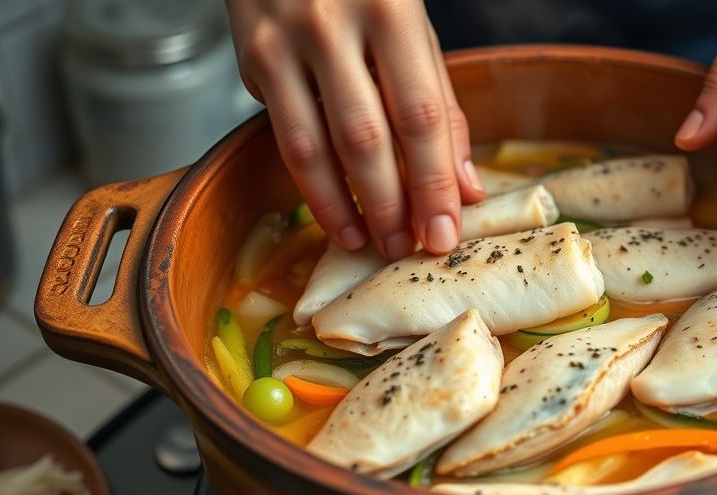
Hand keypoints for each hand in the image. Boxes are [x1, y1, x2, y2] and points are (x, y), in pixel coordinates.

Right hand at [226, 0, 484, 258]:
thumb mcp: (413, 30)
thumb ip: (440, 105)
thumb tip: (467, 188)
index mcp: (391, 11)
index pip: (420, 115)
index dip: (434, 182)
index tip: (444, 233)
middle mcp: (332, 25)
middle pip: (365, 138)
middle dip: (389, 206)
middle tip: (407, 250)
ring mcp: (282, 42)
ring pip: (312, 147)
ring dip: (343, 207)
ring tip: (367, 243)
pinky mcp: (250, 58)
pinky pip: (282, 135)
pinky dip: (310, 184)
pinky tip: (333, 213)